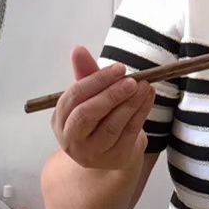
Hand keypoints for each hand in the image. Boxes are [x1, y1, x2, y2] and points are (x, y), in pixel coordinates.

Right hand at [53, 46, 155, 169]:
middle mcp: (71, 140)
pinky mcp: (115, 159)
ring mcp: (92, 153)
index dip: (96, 81)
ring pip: (111, 126)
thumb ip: (86, 74)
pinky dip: (141, 113)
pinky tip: (148, 98)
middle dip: (111, 95)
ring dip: (131, 104)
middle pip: (87, 115)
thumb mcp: (90, 96)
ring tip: (145, 86)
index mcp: (60, 121)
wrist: (110, 151)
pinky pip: (129, 134)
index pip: (73, 98)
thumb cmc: (98, 119)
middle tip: (132, 80)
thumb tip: (78, 50)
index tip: (118, 68)